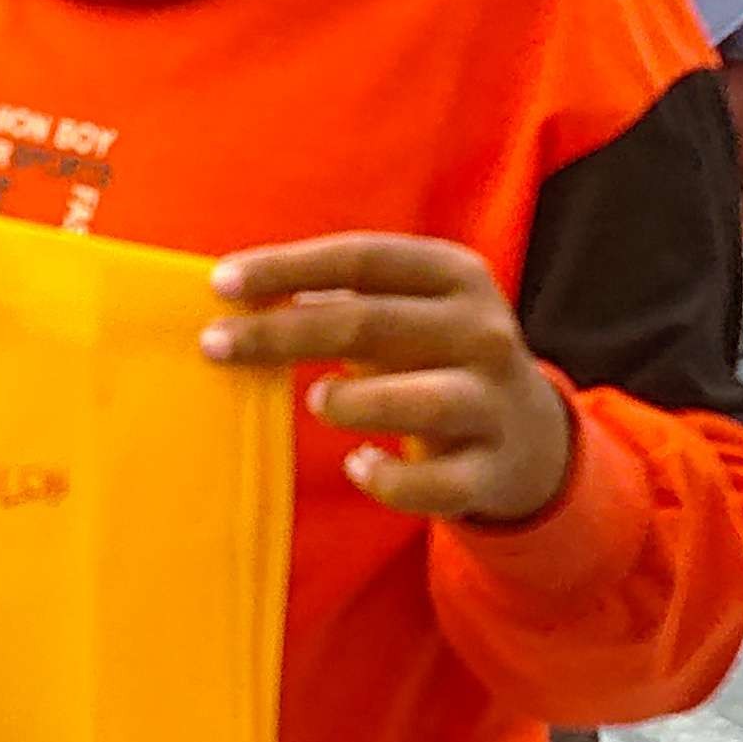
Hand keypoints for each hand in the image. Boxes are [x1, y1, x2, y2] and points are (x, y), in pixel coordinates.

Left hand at [203, 235, 575, 524]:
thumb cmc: (432, 359)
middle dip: (284, 333)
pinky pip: (438, 483)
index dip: (288, 266)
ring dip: (359, 401)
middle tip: (214, 345)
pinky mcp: (491, 470)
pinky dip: (393, 480)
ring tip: (316, 401)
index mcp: (454, 277)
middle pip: (372, 324)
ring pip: (424, 401)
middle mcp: (482, 332)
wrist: (528, 436)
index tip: (220, 282)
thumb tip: (235, 293)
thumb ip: (334, 298)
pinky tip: (358, 466)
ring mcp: (493, 403)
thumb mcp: (402, 312)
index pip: (362, 258)